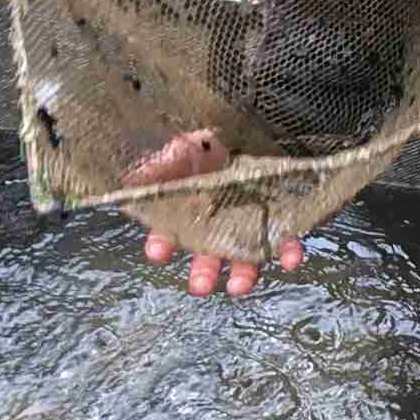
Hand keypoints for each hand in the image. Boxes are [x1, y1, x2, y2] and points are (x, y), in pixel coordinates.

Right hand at [121, 126, 308, 294]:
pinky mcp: (277, 221)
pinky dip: (288, 252)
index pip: (169, 234)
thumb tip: (130, 181)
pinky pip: (284, 241)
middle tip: (198, 286)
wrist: (245, 133)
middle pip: (208, 257)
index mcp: (188, 213)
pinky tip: (290, 260)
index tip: (158, 252)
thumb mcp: (179, 150)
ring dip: (242, 275)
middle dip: (202, 273)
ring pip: (244, 259)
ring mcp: (247, 227)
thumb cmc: (206, 148)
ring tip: (237, 286)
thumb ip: (158, 166)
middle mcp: (216, 227)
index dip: (162, 243)